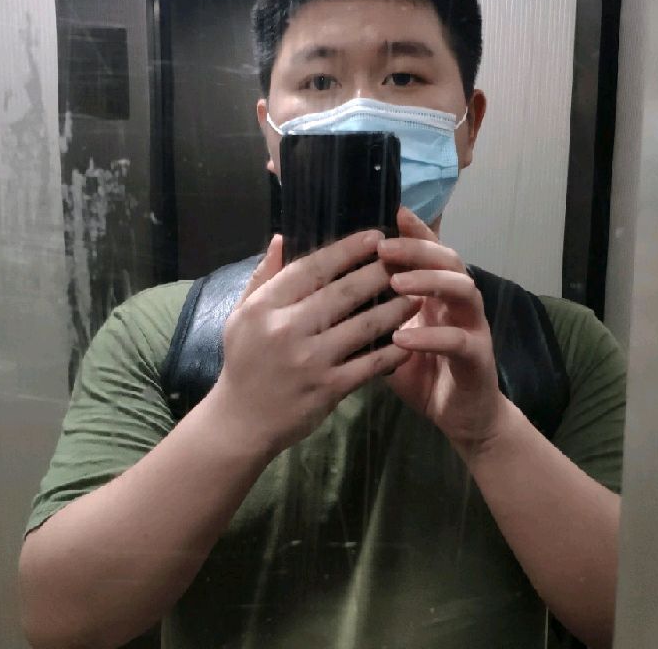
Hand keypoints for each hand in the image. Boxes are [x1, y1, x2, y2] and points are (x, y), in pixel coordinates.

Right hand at [210, 230, 418, 456]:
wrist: (241, 421)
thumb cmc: (244, 361)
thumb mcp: (242, 314)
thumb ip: (264, 276)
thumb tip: (282, 238)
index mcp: (264, 306)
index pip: (312, 268)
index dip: (347, 250)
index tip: (375, 236)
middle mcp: (287, 329)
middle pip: (343, 292)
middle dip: (378, 272)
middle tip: (404, 259)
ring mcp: (310, 360)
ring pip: (364, 325)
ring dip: (395, 308)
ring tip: (416, 295)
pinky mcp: (329, 388)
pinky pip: (370, 364)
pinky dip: (393, 351)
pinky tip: (409, 339)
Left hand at [377, 207, 506, 454]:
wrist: (458, 415)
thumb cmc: (419, 370)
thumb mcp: (386, 335)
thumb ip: (367, 308)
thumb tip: (326, 285)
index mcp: (436, 290)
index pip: (429, 249)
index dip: (415, 229)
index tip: (391, 212)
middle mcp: (457, 300)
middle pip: (448, 258)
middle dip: (417, 248)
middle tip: (383, 247)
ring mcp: (472, 325)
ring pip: (463, 288)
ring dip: (429, 282)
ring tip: (396, 283)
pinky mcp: (478, 356)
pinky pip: (459, 339)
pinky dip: (431, 336)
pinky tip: (404, 337)